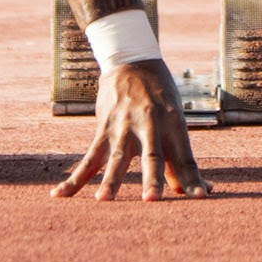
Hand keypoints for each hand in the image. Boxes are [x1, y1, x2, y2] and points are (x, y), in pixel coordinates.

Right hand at [51, 60, 212, 202]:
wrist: (131, 61)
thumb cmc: (160, 98)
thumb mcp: (174, 121)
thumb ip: (177, 159)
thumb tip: (189, 191)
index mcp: (173, 123)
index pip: (185, 156)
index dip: (192, 178)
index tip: (202, 197)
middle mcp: (150, 124)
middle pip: (152, 155)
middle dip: (152, 178)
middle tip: (151, 200)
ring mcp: (124, 126)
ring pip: (117, 157)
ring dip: (111, 180)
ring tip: (103, 199)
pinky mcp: (103, 128)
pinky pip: (88, 158)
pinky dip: (74, 179)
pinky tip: (59, 195)